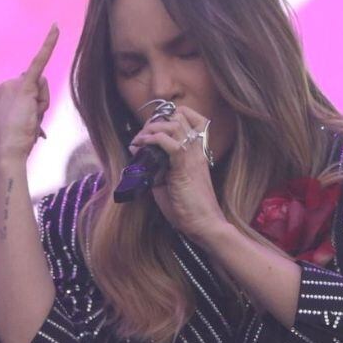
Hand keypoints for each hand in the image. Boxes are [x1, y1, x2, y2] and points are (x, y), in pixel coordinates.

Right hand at [0, 24, 57, 164]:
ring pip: (36, 88)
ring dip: (39, 104)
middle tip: (26, 123)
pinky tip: (56, 27)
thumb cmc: (13, 142)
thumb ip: (30, 101)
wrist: (6, 151)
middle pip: (26, 88)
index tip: (14, 122)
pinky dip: (49, 44)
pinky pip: (39, 61)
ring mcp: (7, 86)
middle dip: (33, 103)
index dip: (22, 110)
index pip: (15, 94)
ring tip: (29, 121)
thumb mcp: (15, 122)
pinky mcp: (24, 86)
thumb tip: (41, 81)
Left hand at [129, 106, 225, 241]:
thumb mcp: (168, 185)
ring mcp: (192, 157)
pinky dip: (153, 140)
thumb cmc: (188, 210)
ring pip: (175, 124)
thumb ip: (156, 168)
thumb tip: (137, 153)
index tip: (152, 131)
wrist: (205, 226)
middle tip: (141, 137)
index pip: (190, 119)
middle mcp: (196, 150)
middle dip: (155, 121)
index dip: (169, 117)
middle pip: (180, 116)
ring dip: (152, 128)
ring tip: (140, 141)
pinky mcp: (185, 168)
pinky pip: (170, 143)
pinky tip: (143, 147)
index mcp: (196, 152)